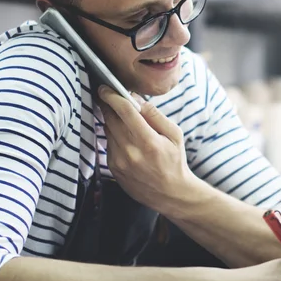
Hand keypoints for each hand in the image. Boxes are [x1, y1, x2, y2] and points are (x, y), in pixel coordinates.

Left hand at [98, 86, 196, 212]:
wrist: (170, 194)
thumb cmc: (175, 161)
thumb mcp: (174, 135)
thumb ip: (154, 115)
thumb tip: (135, 98)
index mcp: (148, 142)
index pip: (124, 111)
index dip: (112, 96)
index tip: (105, 87)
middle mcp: (130, 152)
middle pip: (110, 119)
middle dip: (108, 105)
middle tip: (108, 95)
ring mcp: (119, 161)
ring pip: (107, 130)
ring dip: (111, 120)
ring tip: (122, 119)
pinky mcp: (113, 168)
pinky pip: (108, 144)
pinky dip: (113, 136)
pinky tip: (125, 138)